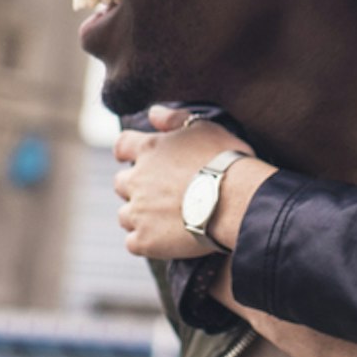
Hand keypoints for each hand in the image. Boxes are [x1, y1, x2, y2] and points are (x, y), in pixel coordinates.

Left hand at [113, 110, 270, 256]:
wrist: (235, 201)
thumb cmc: (226, 161)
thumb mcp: (205, 128)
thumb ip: (175, 118)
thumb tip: (153, 113)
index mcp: (149, 150)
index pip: (122, 146)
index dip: (126, 152)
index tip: (130, 158)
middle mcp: (137, 179)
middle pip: (121, 184)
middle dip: (136, 188)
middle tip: (160, 194)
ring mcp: (138, 212)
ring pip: (124, 215)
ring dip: (138, 216)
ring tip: (164, 221)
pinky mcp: (145, 240)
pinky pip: (133, 243)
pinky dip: (145, 242)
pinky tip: (163, 242)